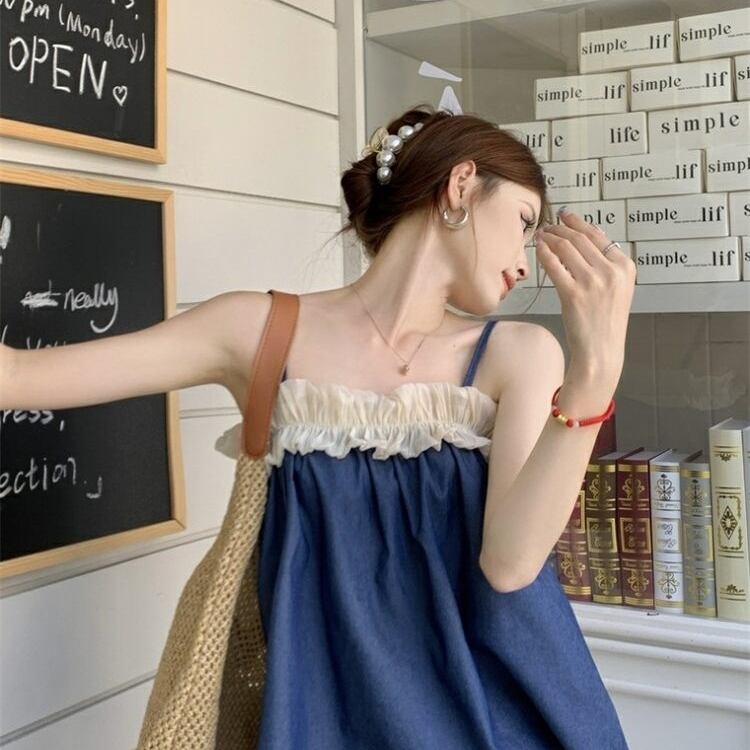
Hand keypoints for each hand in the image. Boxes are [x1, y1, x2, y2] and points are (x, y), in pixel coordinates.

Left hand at [534, 209, 635, 382]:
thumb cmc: (605, 321)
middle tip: (548, 226)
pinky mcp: (573, 294)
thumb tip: (585, 238)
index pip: (598, 236)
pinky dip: (544, 253)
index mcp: (625, 267)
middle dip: (561, 228)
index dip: (578, 223)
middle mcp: (611, 272)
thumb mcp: (616, 289)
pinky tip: (538, 249)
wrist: (601, 350)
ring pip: (566, 248)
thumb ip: (606, 265)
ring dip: (551, 238)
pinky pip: (554, 265)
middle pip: (580, 239)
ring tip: (542, 235)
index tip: (565, 216)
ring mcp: (592, 282)